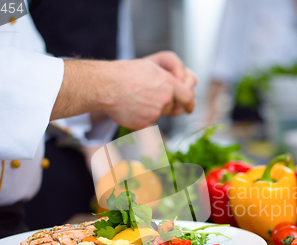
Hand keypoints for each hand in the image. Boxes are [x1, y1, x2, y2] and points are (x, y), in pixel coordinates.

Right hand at [51, 56, 196, 129]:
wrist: (106, 86)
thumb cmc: (125, 73)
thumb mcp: (150, 67)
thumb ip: (168, 79)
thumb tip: (178, 90)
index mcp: (168, 83)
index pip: (188, 97)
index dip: (190, 104)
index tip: (190, 108)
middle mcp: (165, 99)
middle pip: (172, 107)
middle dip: (164, 104)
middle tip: (147, 96)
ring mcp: (155, 113)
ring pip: (159, 115)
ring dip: (151, 110)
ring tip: (134, 99)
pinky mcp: (145, 124)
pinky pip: (148, 124)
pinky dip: (141, 118)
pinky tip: (130, 108)